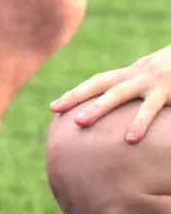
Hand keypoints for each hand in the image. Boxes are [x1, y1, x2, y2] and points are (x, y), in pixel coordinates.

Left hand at [50, 44, 170, 141]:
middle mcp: (140, 74)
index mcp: (134, 73)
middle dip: (77, 96)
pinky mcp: (170, 91)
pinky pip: (152, 108)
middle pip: (101, 84)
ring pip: (120, 94)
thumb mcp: (159, 78)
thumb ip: (139, 91)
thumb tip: (119, 109)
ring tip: (80, 123)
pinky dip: (140, 123)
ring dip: (98, 107)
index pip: (99, 82)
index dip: (77, 93)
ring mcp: (154, 81)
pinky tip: (130, 139)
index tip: (54, 107)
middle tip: (56, 110)